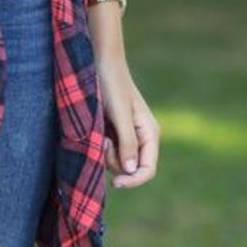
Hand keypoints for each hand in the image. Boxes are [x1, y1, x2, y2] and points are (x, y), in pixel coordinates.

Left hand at [95, 53, 160, 189]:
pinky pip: (107, 152)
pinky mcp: (114, 133)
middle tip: (102, 141)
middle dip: (114, 161)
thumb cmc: (111, 85)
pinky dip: (99, 147)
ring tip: (99, 132)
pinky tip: (96, 132)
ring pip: (117, 162)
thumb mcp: (119, 114)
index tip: (115, 183)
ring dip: (104, 154)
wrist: (100, 63)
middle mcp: (141, 138)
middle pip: (129, 169)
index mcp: (150, 134)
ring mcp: (127, 137)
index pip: (147, 170)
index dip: (133, 181)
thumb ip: (127, 142)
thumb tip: (131, 170)